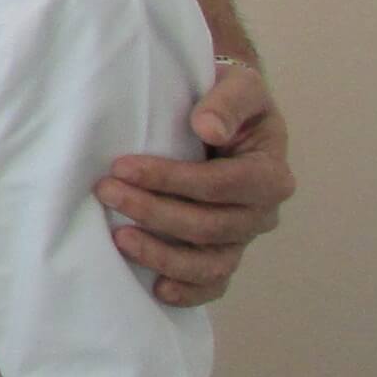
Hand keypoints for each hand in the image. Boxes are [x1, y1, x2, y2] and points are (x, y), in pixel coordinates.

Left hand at [96, 59, 295, 306]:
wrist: (226, 119)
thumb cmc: (228, 101)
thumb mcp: (239, 85)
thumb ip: (227, 101)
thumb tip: (208, 128)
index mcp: (270, 172)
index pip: (223, 184)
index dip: (172, 179)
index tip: (123, 167)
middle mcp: (262, 211)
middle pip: (211, 225)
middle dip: (154, 211)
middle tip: (106, 192)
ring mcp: (244, 237)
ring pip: (211, 262)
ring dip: (163, 255)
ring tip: (118, 238)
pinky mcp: (225, 253)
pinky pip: (213, 283)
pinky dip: (188, 291)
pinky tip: (156, 288)